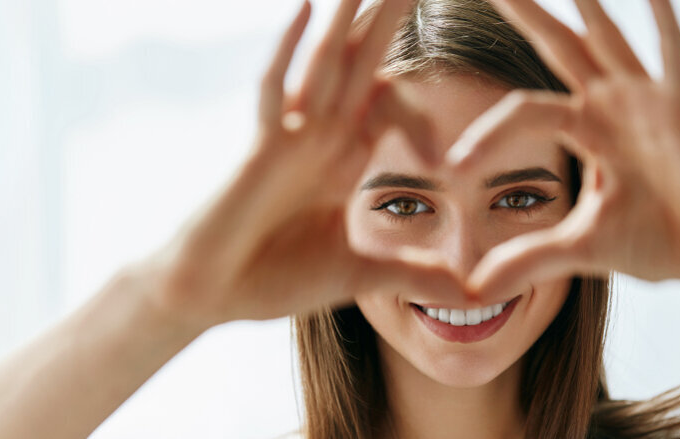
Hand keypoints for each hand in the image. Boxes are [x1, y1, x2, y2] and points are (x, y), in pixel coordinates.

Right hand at [137, 0, 465, 326]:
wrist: (210, 296)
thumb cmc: (272, 280)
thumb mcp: (358, 275)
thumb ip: (411, 275)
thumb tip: (468, 294)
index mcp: (343, 161)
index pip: (387, 108)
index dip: (417, 107)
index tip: (444, 138)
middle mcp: (319, 139)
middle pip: (361, 67)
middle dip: (388, 21)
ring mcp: (289, 139)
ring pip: (325, 65)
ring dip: (348, 19)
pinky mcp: (260, 150)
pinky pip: (275, 92)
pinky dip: (288, 52)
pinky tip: (307, 8)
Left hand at [445, 0, 679, 299]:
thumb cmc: (655, 244)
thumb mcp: (578, 249)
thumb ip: (526, 260)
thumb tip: (473, 290)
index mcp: (583, 130)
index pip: (521, 113)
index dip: (486, 136)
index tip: (452, 167)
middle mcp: (609, 106)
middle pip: (556, 48)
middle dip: (525, 14)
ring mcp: (645, 102)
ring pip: (605, 40)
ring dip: (584, 5)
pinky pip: (671, 57)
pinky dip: (661, 23)